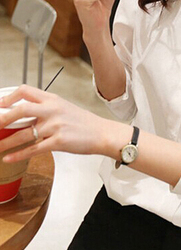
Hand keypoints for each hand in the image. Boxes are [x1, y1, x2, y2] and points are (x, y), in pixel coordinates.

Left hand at [0, 85, 127, 162]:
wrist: (102, 133)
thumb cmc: (84, 122)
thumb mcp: (64, 108)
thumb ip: (45, 109)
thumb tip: (23, 114)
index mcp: (53, 100)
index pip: (25, 91)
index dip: (8, 97)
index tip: (0, 105)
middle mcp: (52, 111)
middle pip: (20, 110)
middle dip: (2, 119)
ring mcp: (55, 126)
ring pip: (23, 134)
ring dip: (6, 142)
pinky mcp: (59, 142)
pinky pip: (33, 149)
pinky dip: (18, 155)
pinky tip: (8, 158)